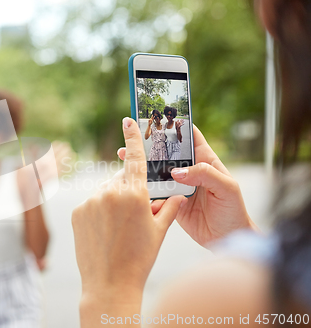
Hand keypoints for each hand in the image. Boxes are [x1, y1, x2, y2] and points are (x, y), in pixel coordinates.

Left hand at [72, 117, 182, 325]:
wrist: (109, 283)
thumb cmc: (139, 257)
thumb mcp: (159, 231)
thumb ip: (168, 207)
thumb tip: (178, 195)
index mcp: (133, 194)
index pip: (135, 159)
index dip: (132, 137)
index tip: (128, 120)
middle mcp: (109, 192)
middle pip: (121, 179)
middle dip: (129, 190)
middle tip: (135, 214)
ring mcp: (90, 201)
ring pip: (105, 191)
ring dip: (112, 201)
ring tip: (117, 228)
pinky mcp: (77, 211)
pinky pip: (91, 202)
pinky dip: (98, 210)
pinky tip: (104, 230)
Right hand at [118, 125, 255, 246]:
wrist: (227, 239)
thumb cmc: (233, 211)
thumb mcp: (226, 188)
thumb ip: (204, 175)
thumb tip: (176, 171)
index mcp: (205, 161)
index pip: (190, 136)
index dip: (176, 124)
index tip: (159, 117)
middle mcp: (189, 170)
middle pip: (167, 152)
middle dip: (149, 144)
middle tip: (132, 138)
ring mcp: (178, 185)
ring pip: (156, 170)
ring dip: (141, 164)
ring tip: (124, 156)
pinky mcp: (170, 201)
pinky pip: (154, 191)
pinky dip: (142, 187)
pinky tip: (130, 181)